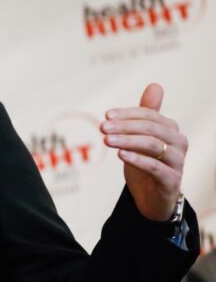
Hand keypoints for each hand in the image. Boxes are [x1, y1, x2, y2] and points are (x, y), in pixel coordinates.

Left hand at [100, 83, 187, 220]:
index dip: (127, 114)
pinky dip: (137, 159)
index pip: (149, 115)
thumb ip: (147, 114)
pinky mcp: (172, 180)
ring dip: (127, 140)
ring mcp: (177, 162)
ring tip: (106, 140)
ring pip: (153, 146)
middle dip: (124, 126)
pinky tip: (121, 155)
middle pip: (151, 129)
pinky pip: (155, 167)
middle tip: (102, 127)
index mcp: (170, 129)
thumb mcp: (143, 137)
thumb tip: (155, 85)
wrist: (153, 197)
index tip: (106, 115)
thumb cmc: (146, 162)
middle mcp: (178, 143)